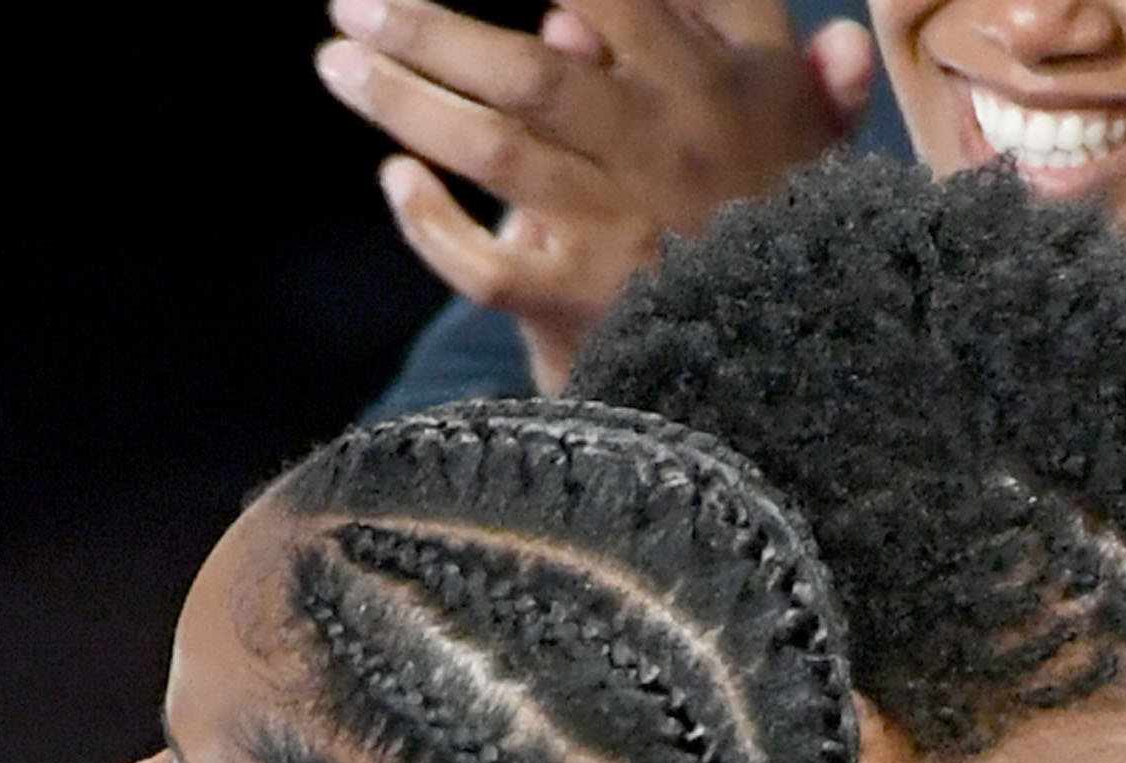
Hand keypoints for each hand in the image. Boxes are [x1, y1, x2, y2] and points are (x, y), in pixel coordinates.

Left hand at [317, 0, 872, 392]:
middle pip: (529, 75)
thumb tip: (582, 6)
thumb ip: (730, 18)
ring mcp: (615, 231)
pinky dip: (433, 225)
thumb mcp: (790, 104)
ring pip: (496, 154)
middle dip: (431, 31)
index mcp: (708, 84)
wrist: (779, 363)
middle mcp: (657, 148)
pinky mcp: (578, 305)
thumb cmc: (771, 209)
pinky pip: (488, 267)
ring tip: (336, 63)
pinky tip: (395, 180)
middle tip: (350, 2)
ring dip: (406, 105)